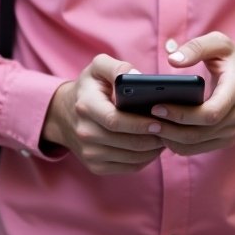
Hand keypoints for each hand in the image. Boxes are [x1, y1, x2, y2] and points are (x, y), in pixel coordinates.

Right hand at [41, 54, 166, 175]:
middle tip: (171, 130)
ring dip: (152, 150)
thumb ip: (117, 67)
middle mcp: (84, 132)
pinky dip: (145, 160)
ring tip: (167, 137)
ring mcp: (89, 152)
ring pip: (129, 157)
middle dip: (151, 138)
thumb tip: (138, 77)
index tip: (159, 121)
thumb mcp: (98, 68)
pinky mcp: (95, 165)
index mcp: (86, 106)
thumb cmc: (88, 88)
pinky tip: (154, 147)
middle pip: (125, 142)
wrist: (63, 114)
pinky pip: (127, 167)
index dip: (138, 124)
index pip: (114, 120)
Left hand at [152, 32, 234, 156]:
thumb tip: (173, 60)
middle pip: (202, 132)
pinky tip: (166, 136)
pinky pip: (203, 148)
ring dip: (174, 140)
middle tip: (148, 121)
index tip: (157, 107)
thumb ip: (195, 47)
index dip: (182, 114)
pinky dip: (182, 145)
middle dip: (172, 129)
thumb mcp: (216, 42)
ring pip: (200, 144)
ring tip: (153, 128)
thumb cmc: (228, 55)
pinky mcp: (228, 136)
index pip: (210, 113)